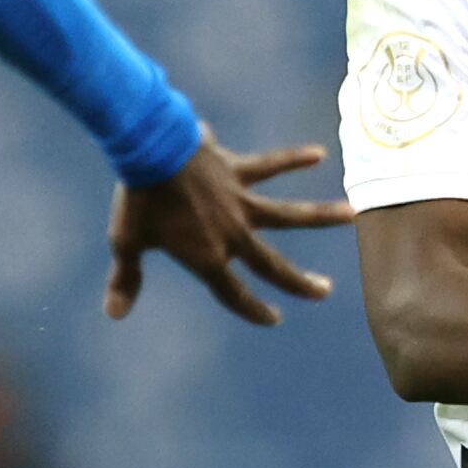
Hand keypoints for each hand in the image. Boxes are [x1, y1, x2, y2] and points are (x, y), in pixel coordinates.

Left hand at [105, 136, 351, 326]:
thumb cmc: (137, 200)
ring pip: (289, 214)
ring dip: (322, 215)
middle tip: (325, 291)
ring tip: (354, 214)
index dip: (252, 309)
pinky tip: (319, 153)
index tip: (272, 318)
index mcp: (207, 257)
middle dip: (299, 282)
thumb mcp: (127, 242)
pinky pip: (270, 164)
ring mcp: (239, 202)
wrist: (149, 150)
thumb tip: (113, 314)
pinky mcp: (238, 170)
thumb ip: (126, 279)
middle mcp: (232, 234)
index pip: (235, 294)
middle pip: (272, 265)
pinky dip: (293, 158)